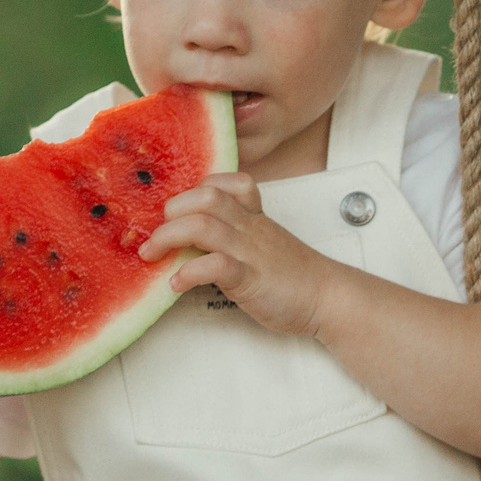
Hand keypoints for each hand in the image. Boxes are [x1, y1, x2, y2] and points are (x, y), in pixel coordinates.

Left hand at [137, 173, 340, 338]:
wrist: (328, 298)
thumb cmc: (293, 275)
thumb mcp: (263, 243)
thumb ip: (235, 233)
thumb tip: (190, 240)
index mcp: (253, 217)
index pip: (225, 182)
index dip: (196, 188)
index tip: (178, 209)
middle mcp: (249, 228)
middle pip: (206, 197)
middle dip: (173, 209)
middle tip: (157, 233)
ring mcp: (250, 252)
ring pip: (204, 225)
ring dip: (169, 236)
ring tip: (152, 254)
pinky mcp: (251, 279)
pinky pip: (216, 266)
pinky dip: (189, 272)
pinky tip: (177, 284)